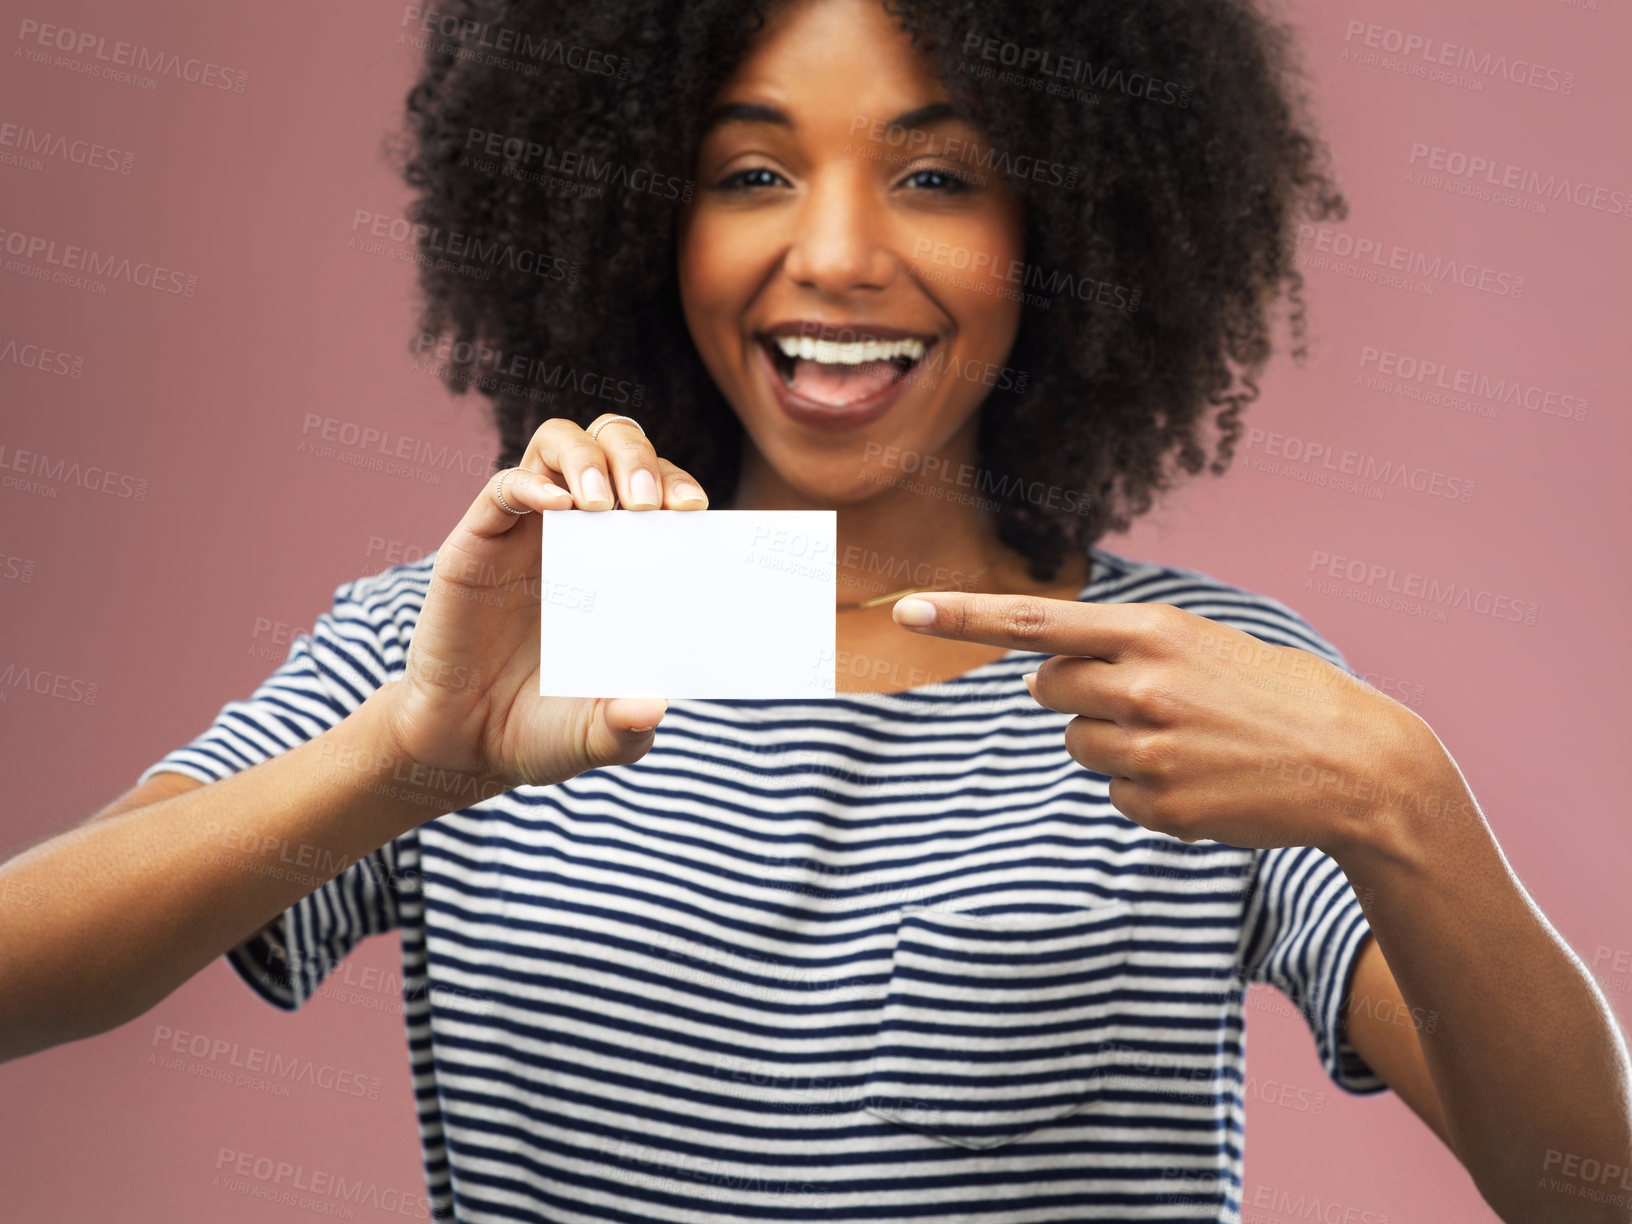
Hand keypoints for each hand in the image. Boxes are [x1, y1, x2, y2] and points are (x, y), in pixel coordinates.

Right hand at [381, 415, 709, 794]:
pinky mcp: (478, 539)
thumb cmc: (544, 728)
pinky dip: (532, 483)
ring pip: (562, 444)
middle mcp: (579, 532)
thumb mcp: (597, 737)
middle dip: (641, 460)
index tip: (696, 512)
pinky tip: (556, 505)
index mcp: (624, 562)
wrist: (466, 745)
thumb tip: (652, 707)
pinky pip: (505, 485)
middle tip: (651, 505)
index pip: (661, 492)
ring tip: (604, 502)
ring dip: (590, 457)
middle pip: (616, 446)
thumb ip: (627, 727)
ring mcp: (528, 530)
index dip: (680, 487)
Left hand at [890, 592, 1446, 854]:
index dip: (962, 618)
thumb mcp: (1203, 644)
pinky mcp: (1160, 806)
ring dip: (1113, 746)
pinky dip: (1145, 791)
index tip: (906, 610)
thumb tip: (1040, 678)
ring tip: (1186, 743)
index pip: (1034, 621)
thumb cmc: (1276, 695)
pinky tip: (1202, 781)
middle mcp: (1140, 685)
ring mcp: (1148, 750)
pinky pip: (1115, 796)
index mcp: (1151, 632)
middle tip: (1140, 701)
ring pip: (1077, 747)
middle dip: (1073, 695)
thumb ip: (1123, 649)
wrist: (1357, 765)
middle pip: (1046, 691)